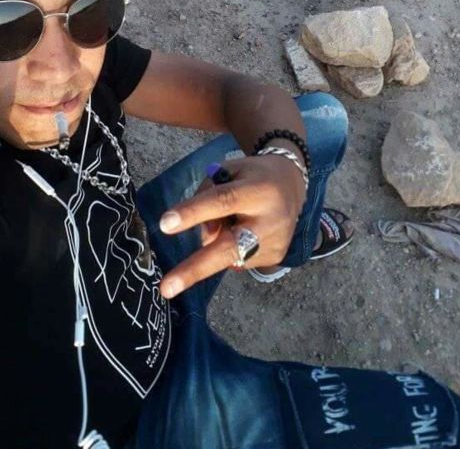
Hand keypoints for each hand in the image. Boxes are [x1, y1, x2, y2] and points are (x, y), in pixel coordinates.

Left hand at [158, 154, 306, 298]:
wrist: (294, 185)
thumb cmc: (252, 175)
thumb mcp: (229, 170)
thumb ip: (209, 194)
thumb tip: (204, 237)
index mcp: (259, 190)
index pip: (222, 201)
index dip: (193, 213)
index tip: (165, 224)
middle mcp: (270, 220)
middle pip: (228, 247)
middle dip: (194, 269)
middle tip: (167, 288)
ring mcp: (274, 243)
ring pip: (227, 255)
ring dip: (216, 241)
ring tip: (233, 217)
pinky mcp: (274, 258)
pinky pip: (237, 258)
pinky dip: (229, 246)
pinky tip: (242, 228)